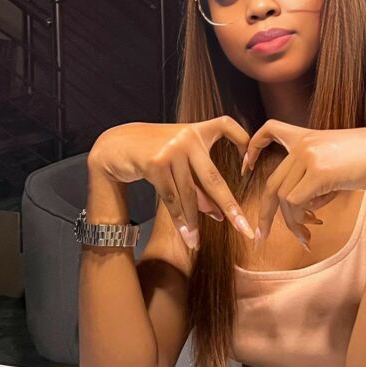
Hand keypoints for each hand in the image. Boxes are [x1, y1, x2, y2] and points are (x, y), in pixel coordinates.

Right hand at [88, 116, 255, 249]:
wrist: (116, 145)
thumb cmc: (154, 153)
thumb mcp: (179, 161)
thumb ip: (198, 181)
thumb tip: (217, 213)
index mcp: (197, 130)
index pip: (228, 126)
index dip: (243, 142)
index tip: (249, 166)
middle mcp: (187, 138)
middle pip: (213, 177)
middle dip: (229, 206)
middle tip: (244, 228)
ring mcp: (171, 150)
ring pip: (188, 193)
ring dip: (194, 221)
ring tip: (199, 241)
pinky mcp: (156, 163)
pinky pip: (171, 197)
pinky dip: (179, 219)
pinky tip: (186, 234)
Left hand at [242, 120, 365, 245]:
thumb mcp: (336, 167)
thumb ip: (314, 183)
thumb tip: (301, 213)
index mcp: (308, 136)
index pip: (271, 129)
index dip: (253, 146)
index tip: (246, 166)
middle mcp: (303, 143)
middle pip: (272, 182)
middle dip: (266, 213)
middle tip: (261, 236)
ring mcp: (308, 156)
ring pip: (284, 198)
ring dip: (293, 223)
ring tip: (307, 235)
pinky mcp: (318, 171)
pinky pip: (296, 203)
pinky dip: (301, 220)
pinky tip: (315, 226)